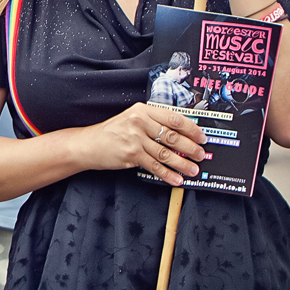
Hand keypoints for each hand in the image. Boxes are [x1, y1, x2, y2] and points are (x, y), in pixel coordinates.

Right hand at [69, 103, 205, 185]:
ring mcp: (135, 139)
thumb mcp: (131, 119)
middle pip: (173, 136)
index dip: (191, 129)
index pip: (174, 118)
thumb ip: (153, 122)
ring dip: (183, 163)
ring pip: (166, 153)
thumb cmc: (111, 132)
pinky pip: (155, 166)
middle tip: (200, 155)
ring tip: (193, 170)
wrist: (88, 144)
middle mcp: (139, 122)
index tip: (201, 137)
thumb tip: (180, 135)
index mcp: (143, 110)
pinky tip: (177, 179)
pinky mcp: (131, 155)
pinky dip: (168, 174)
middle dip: (191, 148)